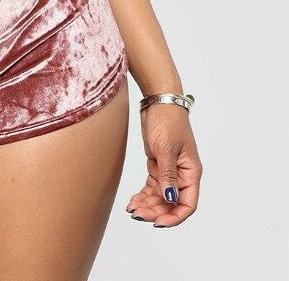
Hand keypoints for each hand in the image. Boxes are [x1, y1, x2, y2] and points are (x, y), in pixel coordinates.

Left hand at [125, 102, 202, 227]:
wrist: (158, 102)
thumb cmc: (167, 120)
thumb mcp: (166, 148)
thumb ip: (168, 174)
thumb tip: (170, 198)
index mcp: (191, 172)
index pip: (187, 203)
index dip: (174, 216)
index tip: (157, 223)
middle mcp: (182, 174)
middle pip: (171, 203)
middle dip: (156, 211)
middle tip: (137, 214)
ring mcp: (170, 170)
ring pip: (160, 197)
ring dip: (148, 205)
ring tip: (132, 209)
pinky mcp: (158, 165)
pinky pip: (153, 187)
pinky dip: (144, 195)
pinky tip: (133, 201)